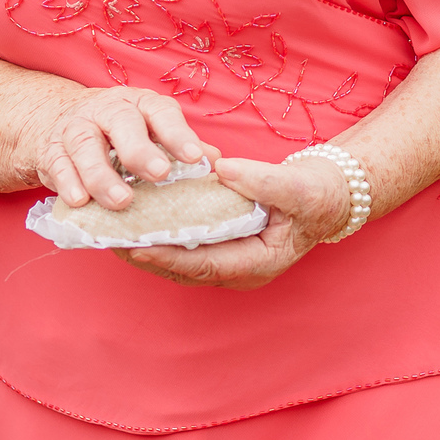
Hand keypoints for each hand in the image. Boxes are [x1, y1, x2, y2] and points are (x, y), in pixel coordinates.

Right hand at [22, 85, 211, 210]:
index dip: (178, 134)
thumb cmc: (116, 132)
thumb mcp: (149, 131)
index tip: (194, 158)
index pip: (160, 113)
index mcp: (139, 104)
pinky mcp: (51, 149)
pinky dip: (68, 182)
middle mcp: (107, 110)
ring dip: (102, 175)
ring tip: (120, 201)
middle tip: (158, 174)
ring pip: (86, 145)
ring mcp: (75, 128)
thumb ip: (179, 147)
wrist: (54, 119)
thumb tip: (215, 162)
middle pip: (122, 123)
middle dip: (140, 150)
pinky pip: (57, 164)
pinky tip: (80, 201)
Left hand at [115, 153, 352, 290]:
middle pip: (183, 269)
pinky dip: (162, 235)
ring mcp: (230, 260)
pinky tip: (140, 218)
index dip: (167, 256)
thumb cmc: (317, 194)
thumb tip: (220, 169)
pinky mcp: (223, 246)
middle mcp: (239, 269)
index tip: (135, 245)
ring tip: (112, 230)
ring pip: (179, 260)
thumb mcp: (296, 186)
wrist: (331, 195)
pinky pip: (185, 246)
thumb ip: (260, 180)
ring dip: (147, 247)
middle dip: (145, 255)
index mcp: (257, 263)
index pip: (203, 265)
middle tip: (108, 238)